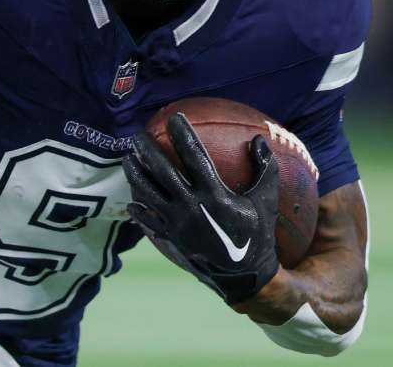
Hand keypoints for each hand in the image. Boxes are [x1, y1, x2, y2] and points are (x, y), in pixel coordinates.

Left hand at [123, 112, 279, 303]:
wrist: (245, 275)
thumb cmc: (258, 233)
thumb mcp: (266, 200)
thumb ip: (265, 168)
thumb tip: (259, 139)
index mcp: (214, 195)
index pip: (194, 156)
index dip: (182, 135)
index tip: (174, 117)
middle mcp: (192, 207)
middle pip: (162, 172)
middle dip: (147, 151)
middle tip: (137, 135)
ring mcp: (178, 224)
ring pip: (149, 194)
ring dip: (135, 175)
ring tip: (126, 159)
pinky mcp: (172, 238)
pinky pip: (149, 221)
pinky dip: (138, 210)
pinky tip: (131, 200)